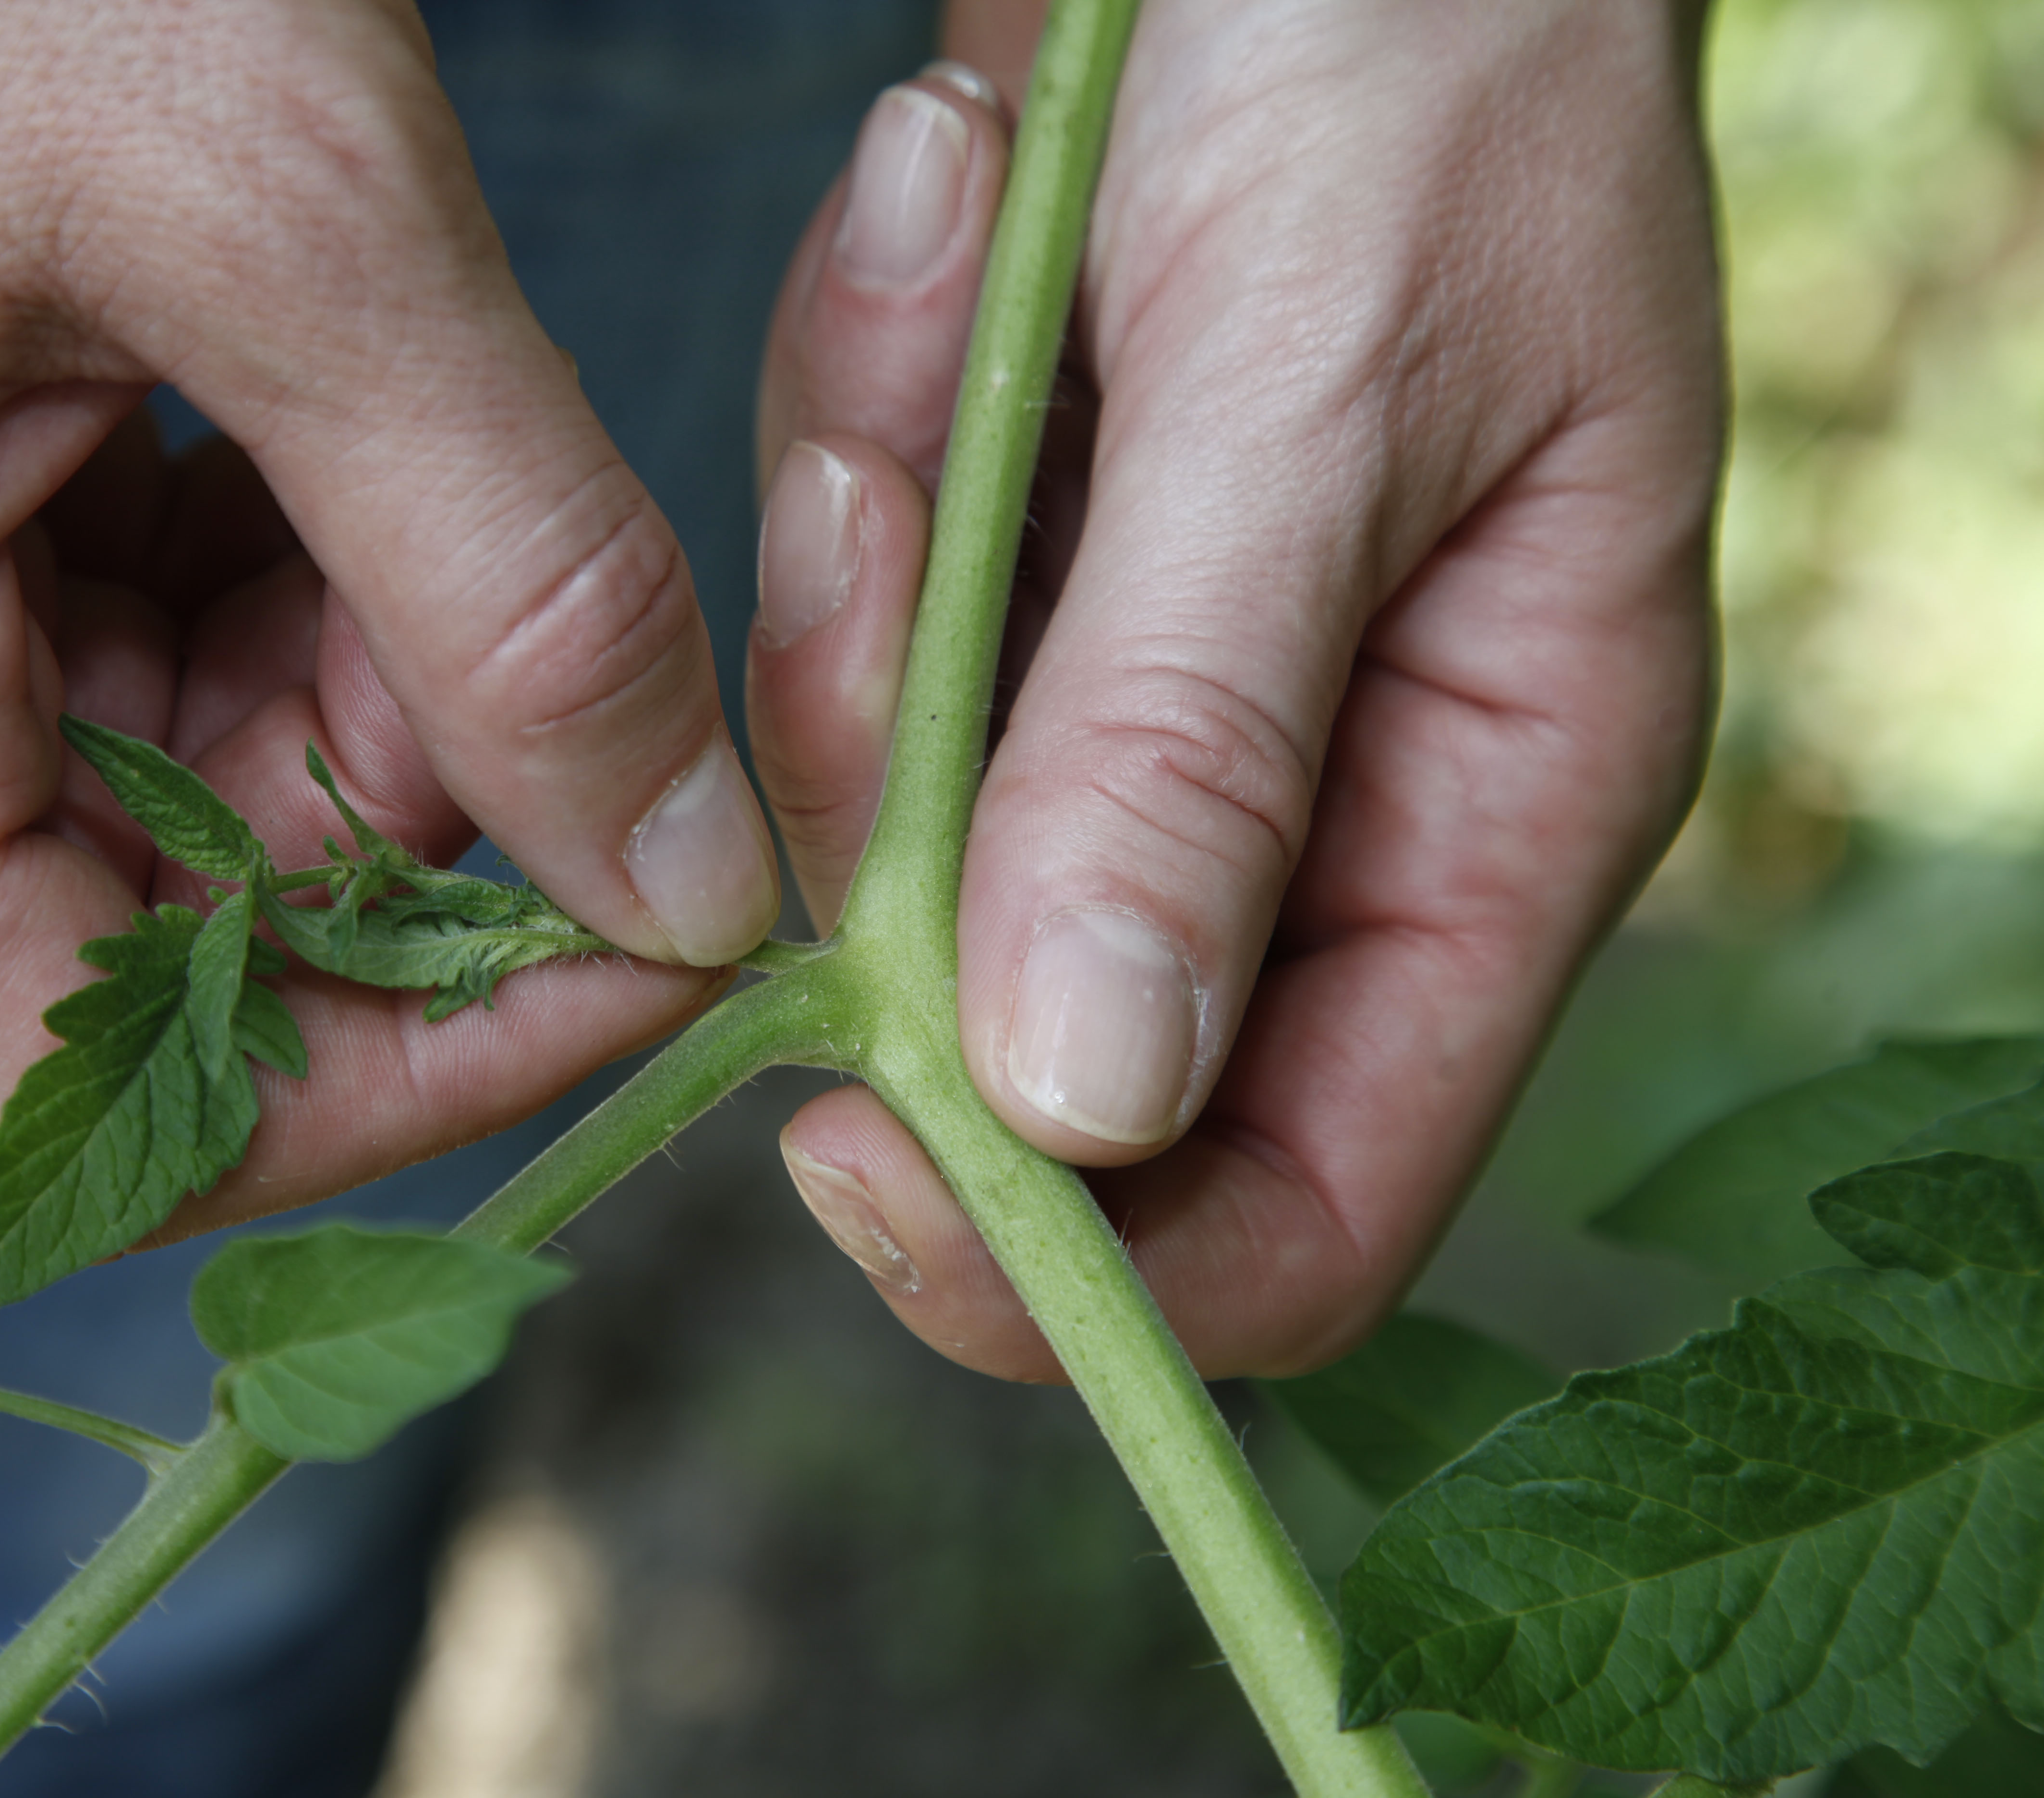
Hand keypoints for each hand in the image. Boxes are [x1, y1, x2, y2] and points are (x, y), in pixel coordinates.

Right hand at [0, 0, 779, 1218]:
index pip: (60, 1083)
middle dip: (395, 835)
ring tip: (454, 476)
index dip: (364, 1084)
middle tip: (572, 662)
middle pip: (128, 927)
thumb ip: (521, 585)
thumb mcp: (298, 217)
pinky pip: (133, 624)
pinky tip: (370, 430)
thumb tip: (683, 886)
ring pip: (157, 772)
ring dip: (367, 689)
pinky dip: (302, 575)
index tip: (614, 966)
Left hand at [751, 1, 1720, 1377]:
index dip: (1068, 1245)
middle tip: (886, 500)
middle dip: (906, 798)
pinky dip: (853, 442)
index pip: (1298, 1213)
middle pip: (1038, 1022)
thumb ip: (1199, 746)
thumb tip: (1086, 1101)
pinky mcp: (1031, 580)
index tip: (839, 1124)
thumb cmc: (1405, 48)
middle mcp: (1323, 798)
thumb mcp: (1322, 381)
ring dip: (869, 569)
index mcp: (1493, 803)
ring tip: (954, 249)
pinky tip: (935, 229)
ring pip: (906, 815)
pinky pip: (859, 628)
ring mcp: (1157, 691)